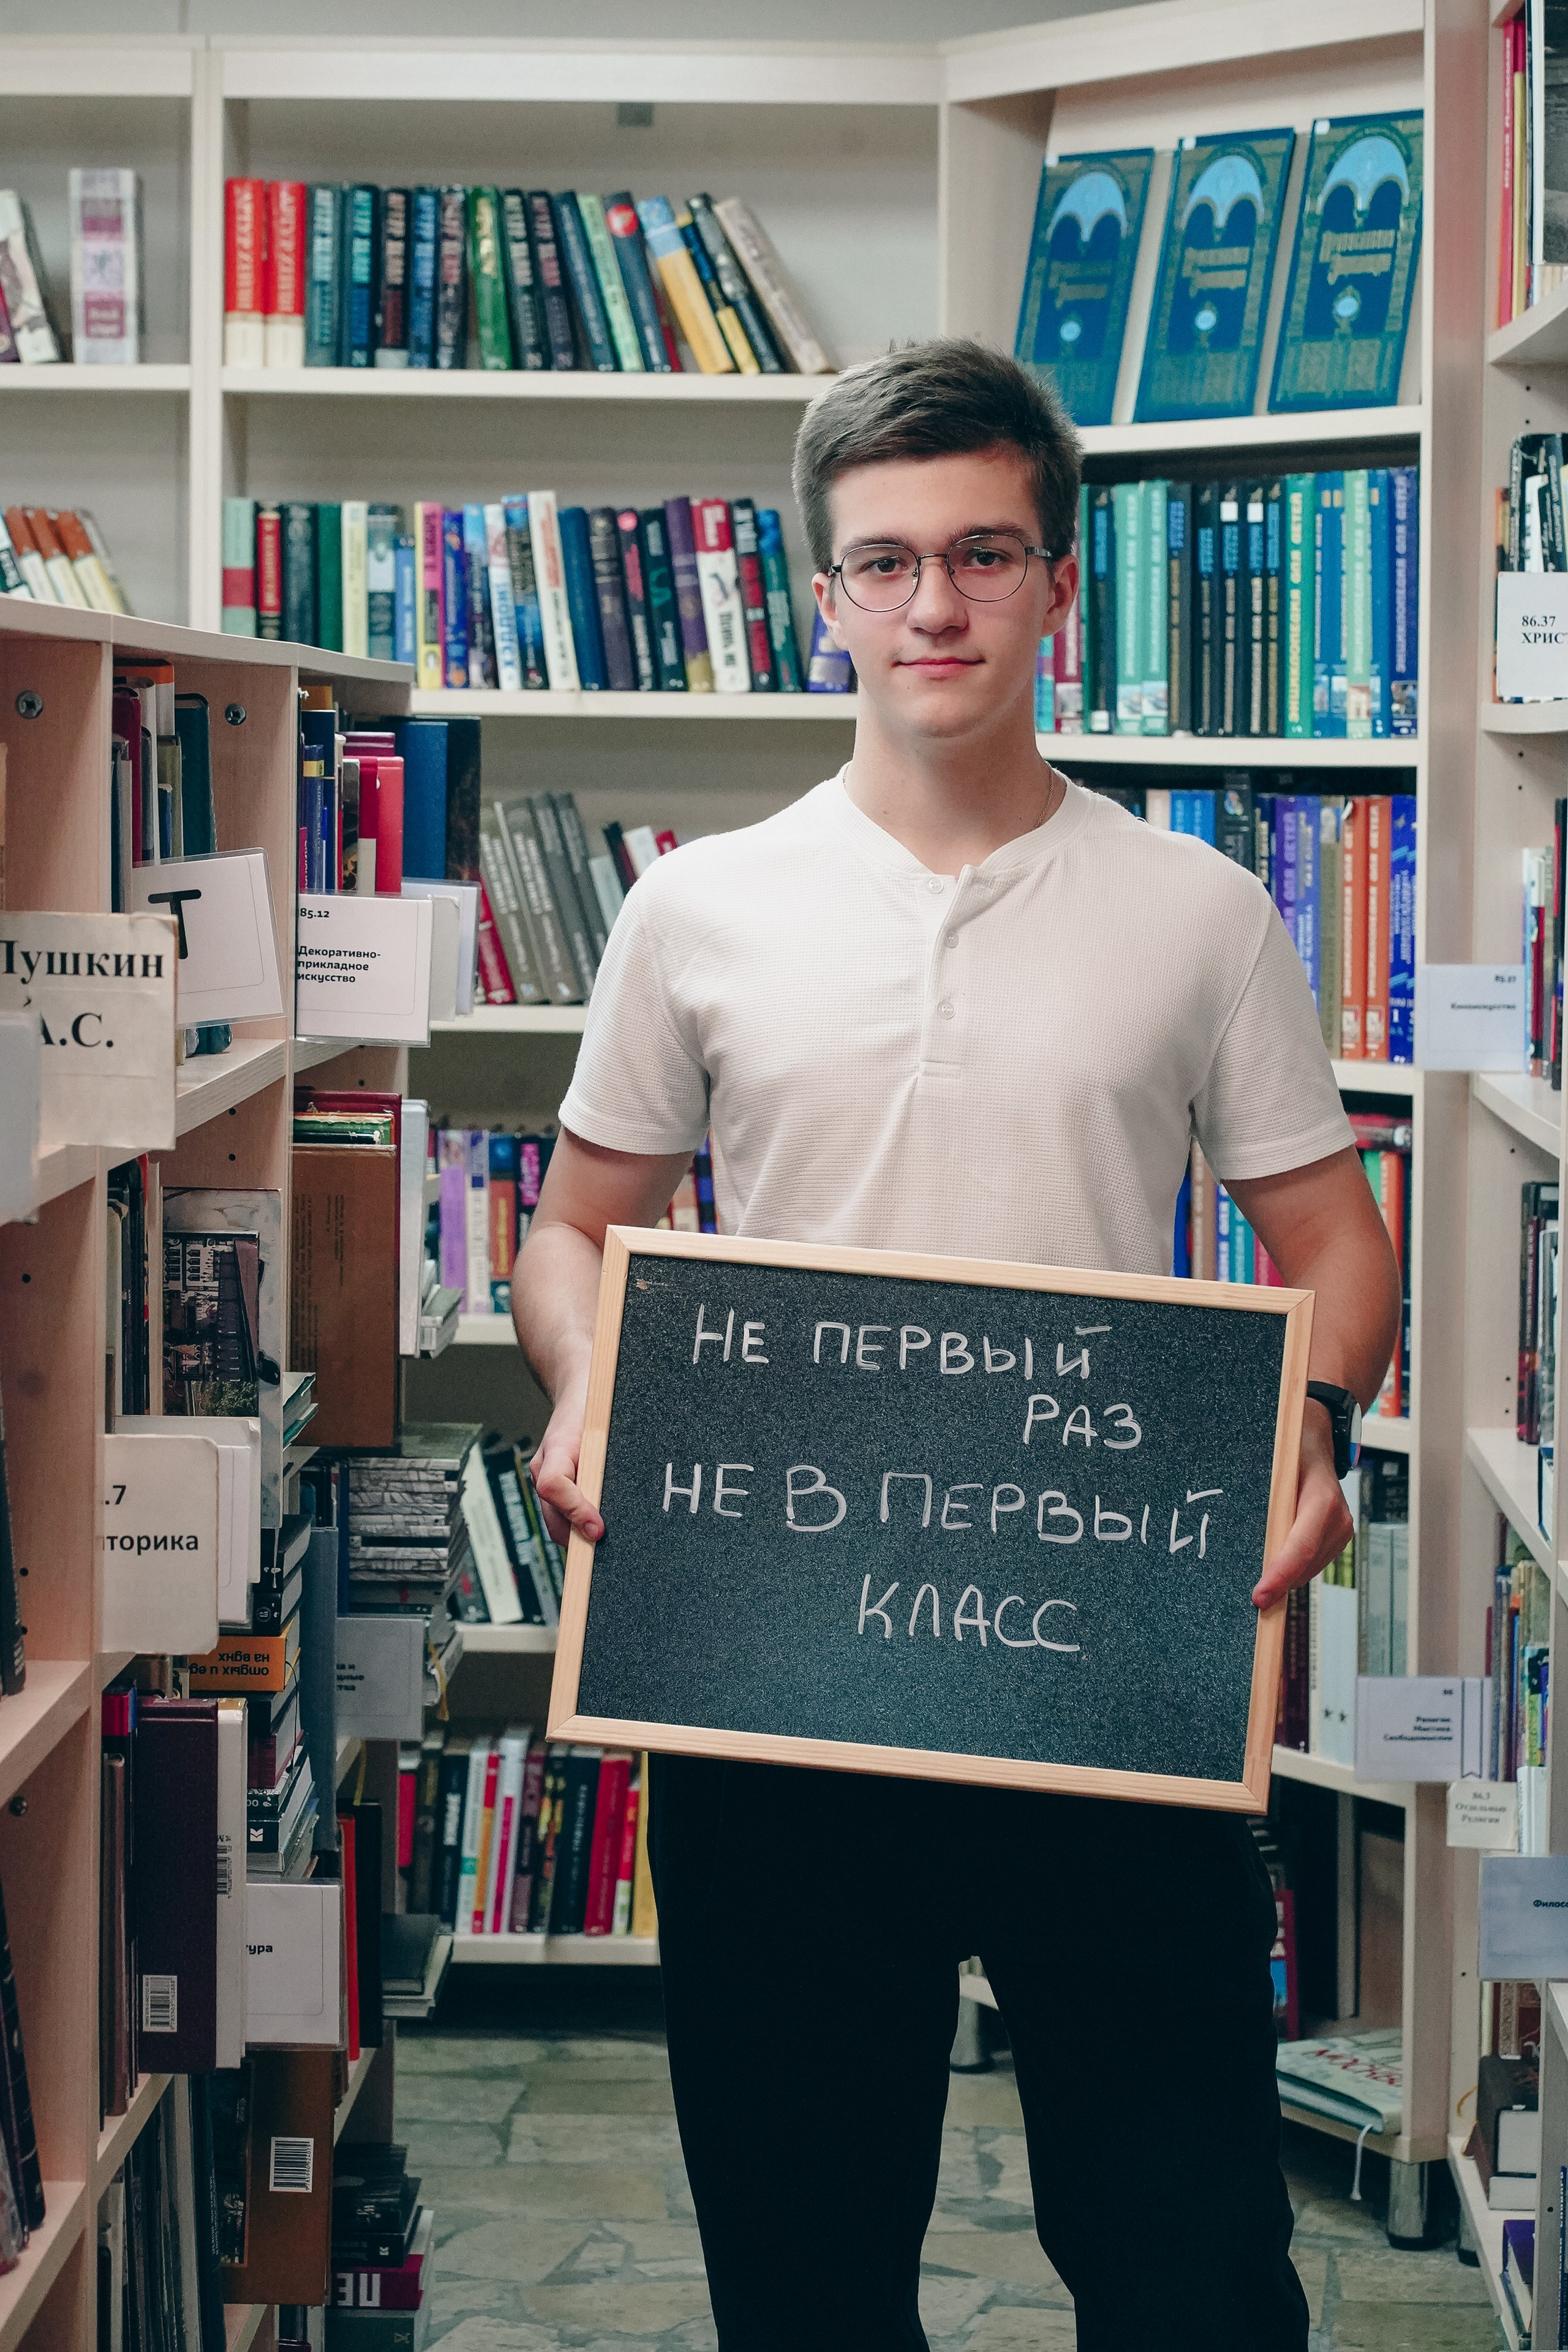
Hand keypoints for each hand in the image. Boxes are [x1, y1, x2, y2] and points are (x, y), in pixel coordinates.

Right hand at [529, 1378, 603, 1548]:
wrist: (581, 1389)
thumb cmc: (595, 1404)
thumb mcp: (602, 1427)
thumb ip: (602, 1461)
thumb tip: (607, 1508)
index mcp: (557, 1447)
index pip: (552, 1485)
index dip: (575, 1510)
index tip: (598, 1529)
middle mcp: (544, 1465)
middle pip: (552, 1516)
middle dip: (577, 1539)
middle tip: (605, 1553)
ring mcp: (544, 1476)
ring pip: (555, 1521)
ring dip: (577, 1537)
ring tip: (604, 1549)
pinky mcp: (553, 1484)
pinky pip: (560, 1514)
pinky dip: (576, 1528)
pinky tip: (595, 1534)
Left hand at [1251, 1404, 1351, 1610]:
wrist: (1316, 1439)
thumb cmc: (1291, 1447)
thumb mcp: (1275, 1461)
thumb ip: (1264, 1493)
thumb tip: (1228, 1520)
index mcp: (1322, 1499)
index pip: (1300, 1547)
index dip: (1280, 1576)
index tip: (1259, 1597)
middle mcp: (1338, 1519)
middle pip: (1304, 1566)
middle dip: (1278, 1584)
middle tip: (1249, 1600)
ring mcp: (1341, 1530)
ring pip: (1308, 1569)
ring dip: (1285, 1579)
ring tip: (1260, 1585)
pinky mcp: (1337, 1537)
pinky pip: (1312, 1563)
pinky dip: (1292, 1569)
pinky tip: (1274, 1569)